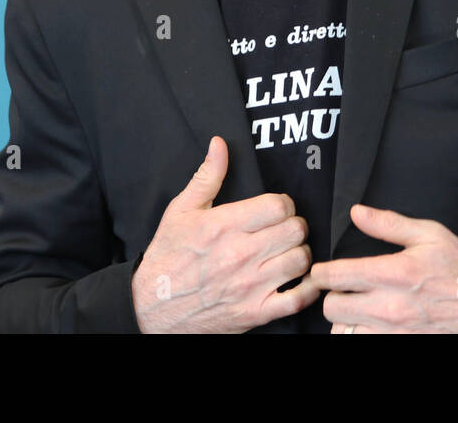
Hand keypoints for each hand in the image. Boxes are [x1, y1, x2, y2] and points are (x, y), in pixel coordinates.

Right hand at [131, 136, 319, 332]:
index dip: (284, 203)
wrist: (150, 307)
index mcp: (224, 225)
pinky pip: (298, 299)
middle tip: (284, 229)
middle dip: (294, 225)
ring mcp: (249, 286)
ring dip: (300, 254)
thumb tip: (220, 144)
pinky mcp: (254, 313)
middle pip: (295, 230)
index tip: (277, 208)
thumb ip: (207, 176)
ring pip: (301, 260)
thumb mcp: (180, 210)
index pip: (278, 205)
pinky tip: (301, 280)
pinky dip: (307, 289)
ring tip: (288, 252)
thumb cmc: (167, 256)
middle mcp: (240, 255)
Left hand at [302, 204, 457, 332]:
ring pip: (343, 332)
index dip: (320, 272)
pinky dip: (360, 334)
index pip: (334, 276)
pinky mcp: (400, 346)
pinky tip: (369, 324)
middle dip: (332, 296)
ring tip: (356, 309)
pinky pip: (362, 344)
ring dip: (346, 320)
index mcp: (393, 273)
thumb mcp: (429, 235)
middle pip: (332, 307)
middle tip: (342, 289)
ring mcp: (393, 333)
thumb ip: (389, 224)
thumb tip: (357, 213)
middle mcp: (389, 306)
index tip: (323, 271)